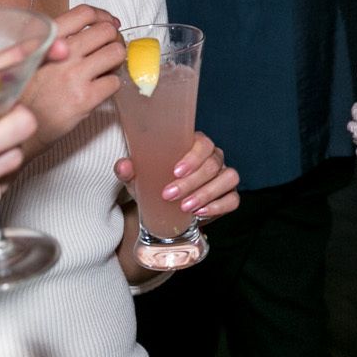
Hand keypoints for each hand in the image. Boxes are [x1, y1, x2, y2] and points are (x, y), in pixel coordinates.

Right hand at [20, 5, 124, 155]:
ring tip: (107, 69)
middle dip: (114, 39)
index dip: (103, 16)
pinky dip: (112, 83)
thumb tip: (94, 26)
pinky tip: (101, 88)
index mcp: (47, 38)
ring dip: (117, 60)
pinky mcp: (84, 98)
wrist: (15, 125)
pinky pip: (114, 82)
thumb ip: (56, 39)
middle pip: (106, 31)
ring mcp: (73, 75)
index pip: (84, 13)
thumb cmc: (26, 91)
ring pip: (116, 53)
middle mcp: (60, 52)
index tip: (110, 24)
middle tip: (111, 49)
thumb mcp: (31, 55)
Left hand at [115, 130, 240, 222]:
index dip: (193, 157)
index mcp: (195, 145)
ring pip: (228, 178)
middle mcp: (213, 158)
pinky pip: (233, 199)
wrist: (162, 206)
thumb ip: (129, 170)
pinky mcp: (229, 196)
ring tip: (186, 207)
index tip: (175, 172)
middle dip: (192, 181)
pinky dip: (219, 206)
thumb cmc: (154, 183)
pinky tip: (200, 213)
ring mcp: (223, 176)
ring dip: (207, 193)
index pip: (203, 143)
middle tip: (170, 195)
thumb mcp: (139, 177)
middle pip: (213, 163)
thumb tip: (123, 165)